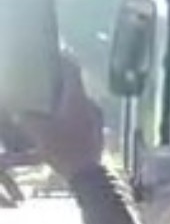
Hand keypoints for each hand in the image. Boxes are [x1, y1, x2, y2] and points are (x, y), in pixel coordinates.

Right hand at [20, 55, 104, 180]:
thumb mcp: (38, 131)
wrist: (86, 172)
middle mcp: (90, 103)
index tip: (56, 51)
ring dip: (64, 98)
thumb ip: (26, 118)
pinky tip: (58, 119)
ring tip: (49, 100)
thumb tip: (18, 112)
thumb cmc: (63, 148)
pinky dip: (70, 112)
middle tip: (45, 78)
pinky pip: (81, 114)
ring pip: (78, 100)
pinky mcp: (96, 129)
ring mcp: (96, 116)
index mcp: (77, 98)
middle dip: (60, 81)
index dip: (64, 59)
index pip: (73, 70)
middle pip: (75, 85)